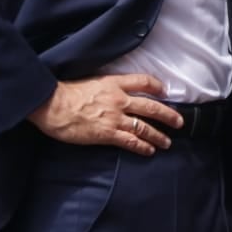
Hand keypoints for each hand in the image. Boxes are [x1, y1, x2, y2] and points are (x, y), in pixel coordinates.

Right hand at [26, 74, 184, 155]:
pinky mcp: (108, 134)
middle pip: (151, 106)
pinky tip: (149, 151)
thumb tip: (113, 92)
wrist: (53, 105)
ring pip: (144, 127)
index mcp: (114, 83)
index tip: (164, 91)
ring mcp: (115, 117)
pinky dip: (142, 147)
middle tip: (179, 122)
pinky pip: (130, 141)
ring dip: (158, 135)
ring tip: (167, 142)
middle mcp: (119, 99)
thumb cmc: (66, 93)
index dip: (157, 86)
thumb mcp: (92, 81)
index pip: (143, 81)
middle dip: (168, 115)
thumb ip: (106, 87)